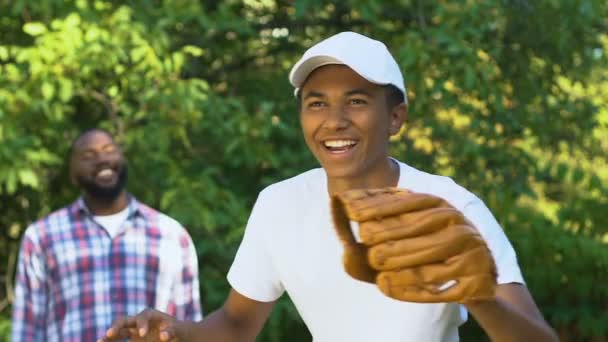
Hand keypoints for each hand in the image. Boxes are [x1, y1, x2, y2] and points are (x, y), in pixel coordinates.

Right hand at [98, 308, 179, 341]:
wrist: (177, 335)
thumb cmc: (179, 331)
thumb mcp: (179, 330)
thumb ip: (172, 331)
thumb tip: (164, 336)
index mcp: (150, 315)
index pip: (143, 317)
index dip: (142, 324)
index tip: (143, 333)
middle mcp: (139, 321)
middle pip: (124, 320)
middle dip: (117, 326)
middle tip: (110, 333)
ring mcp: (134, 331)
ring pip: (118, 331)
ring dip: (109, 336)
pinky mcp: (133, 339)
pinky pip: (120, 341)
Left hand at [331, 188, 496, 303]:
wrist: (474, 279)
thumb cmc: (425, 253)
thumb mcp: (400, 237)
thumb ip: (372, 228)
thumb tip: (340, 216)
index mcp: (438, 205)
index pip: (408, 200)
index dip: (379, 204)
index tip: (352, 209)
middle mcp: (457, 222)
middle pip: (422, 224)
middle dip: (391, 229)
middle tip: (364, 236)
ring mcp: (471, 248)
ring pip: (433, 251)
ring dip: (402, 256)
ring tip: (375, 260)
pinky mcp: (477, 278)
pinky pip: (441, 284)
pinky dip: (411, 287)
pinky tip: (385, 286)